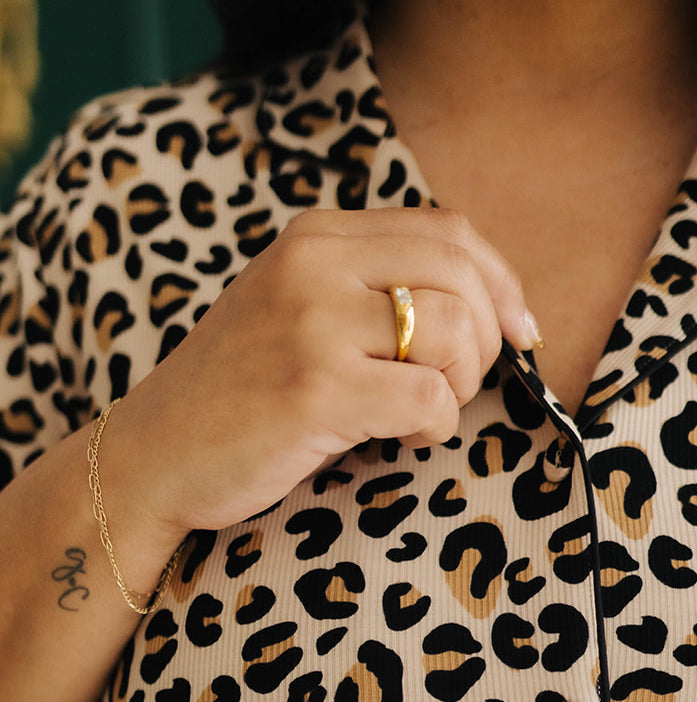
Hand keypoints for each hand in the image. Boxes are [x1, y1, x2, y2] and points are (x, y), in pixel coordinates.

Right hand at [99, 207, 534, 568]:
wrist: (154, 455)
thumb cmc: (240, 397)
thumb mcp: (296, 310)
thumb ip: (368, 288)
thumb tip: (487, 304)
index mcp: (315, 236)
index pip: (448, 230)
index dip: (502, 284)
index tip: (521, 333)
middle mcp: (313, 264)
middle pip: (462, 276)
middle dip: (489, 341)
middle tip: (458, 387)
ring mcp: (312, 325)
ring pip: (456, 335)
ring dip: (460, 387)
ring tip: (420, 416)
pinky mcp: (315, 389)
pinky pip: (430, 400)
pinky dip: (436, 429)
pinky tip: (401, 440)